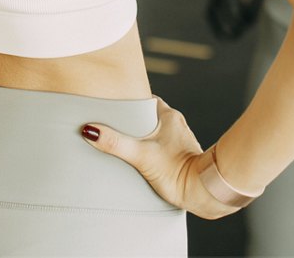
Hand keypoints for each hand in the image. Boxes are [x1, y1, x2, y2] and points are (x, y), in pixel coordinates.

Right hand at [80, 97, 240, 219]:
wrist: (203, 192)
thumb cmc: (176, 170)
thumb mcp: (140, 155)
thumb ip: (115, 143)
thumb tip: (90, 130)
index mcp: (169, 116)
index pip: (147, 100)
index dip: (132, 102)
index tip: (116, 106)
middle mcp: (177, 126)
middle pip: (151, 117)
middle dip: (135, 123)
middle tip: (116, 128)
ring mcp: (182, 142)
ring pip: (158, 133)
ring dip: (145, 138)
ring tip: (126, 146)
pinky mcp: (183, 158)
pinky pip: (164, 148)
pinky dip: (154, 151)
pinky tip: (144, 162)